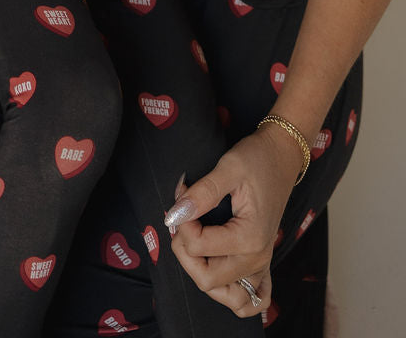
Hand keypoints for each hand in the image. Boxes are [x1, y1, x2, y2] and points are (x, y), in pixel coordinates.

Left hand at [164, 127, 303, 316]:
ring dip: (202, 274)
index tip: (183, 198)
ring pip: (224, 295)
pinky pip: (249, 300)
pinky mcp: (261, 263)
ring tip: (195, 241)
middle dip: (185, 251)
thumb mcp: (228, 168)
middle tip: (184, 219)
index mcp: (250, 237)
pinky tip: (217, 267)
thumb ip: (201, 194)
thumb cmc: (257, 159)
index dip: (181, 224)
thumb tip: (174, 214)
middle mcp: (258, 258)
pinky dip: (232, 294)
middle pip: (207, 280)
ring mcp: (261, 264)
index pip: (198, 247)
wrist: (281, 156)